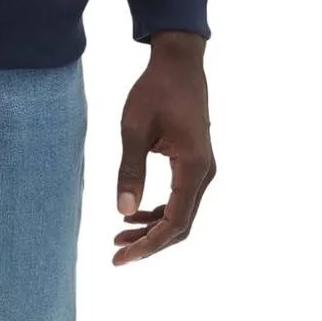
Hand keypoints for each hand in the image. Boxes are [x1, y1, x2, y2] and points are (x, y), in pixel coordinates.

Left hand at [113, 30, 215, 265]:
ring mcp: (202, 168)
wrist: (178, 63)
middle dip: (150, 242)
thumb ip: (130, 170)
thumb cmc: (155, 91)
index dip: (149, 244)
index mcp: (193, 166)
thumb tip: (123, 211)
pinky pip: (180, 197)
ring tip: (120, 236)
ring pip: (181, 212)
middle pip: (181, 224)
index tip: (122, 257)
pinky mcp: (194, 162)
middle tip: (117, 253)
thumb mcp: (134, 129)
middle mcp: (204, 172)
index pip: (175, 221)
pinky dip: (158, 210)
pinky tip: (134, 213)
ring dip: (153, 227)